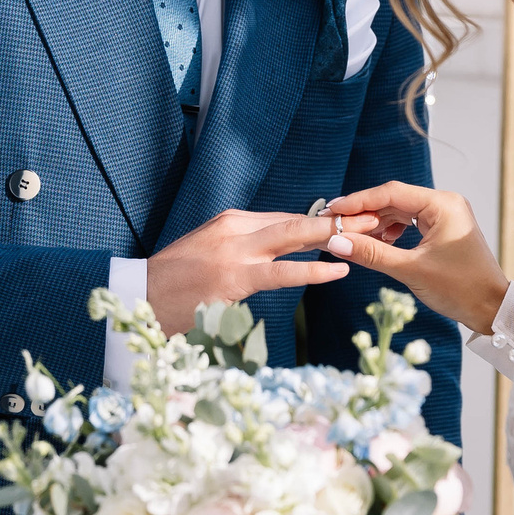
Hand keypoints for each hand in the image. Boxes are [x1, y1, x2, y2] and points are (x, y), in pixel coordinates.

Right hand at [145, 210, 376, 336]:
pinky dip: (313, 270)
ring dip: (333, 237)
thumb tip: (279, 249)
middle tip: (374, 217)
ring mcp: (235, 253)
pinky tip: (337, 270)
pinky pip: (281, 273)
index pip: (285, 218)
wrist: (139, 297)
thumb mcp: (210, 252)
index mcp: (231, 221)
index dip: (322, 221)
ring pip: (293, 238)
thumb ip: (243, 247)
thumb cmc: (176, 282)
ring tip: (366, 238)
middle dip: (338, 218)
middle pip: (296, 220)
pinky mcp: (234, 279)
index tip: (352, 222)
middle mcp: (235, 229)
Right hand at [322, 182, 508, 333]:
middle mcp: (445, 204)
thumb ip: (373, 254)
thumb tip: (338, 242)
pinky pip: (410, 223)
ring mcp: (445, 216)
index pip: (391, 193)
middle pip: (394, 200)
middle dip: (365, 213)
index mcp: (442, 204)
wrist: (491, 308)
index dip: (359, 201)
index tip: (334, 210)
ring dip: (376, 224)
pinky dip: (391, 232)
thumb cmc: (461, 288)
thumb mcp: (411, 270)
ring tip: (353, 237)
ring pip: (400, 212)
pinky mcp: (443, 230)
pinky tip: (377, 244)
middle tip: (337, 225)